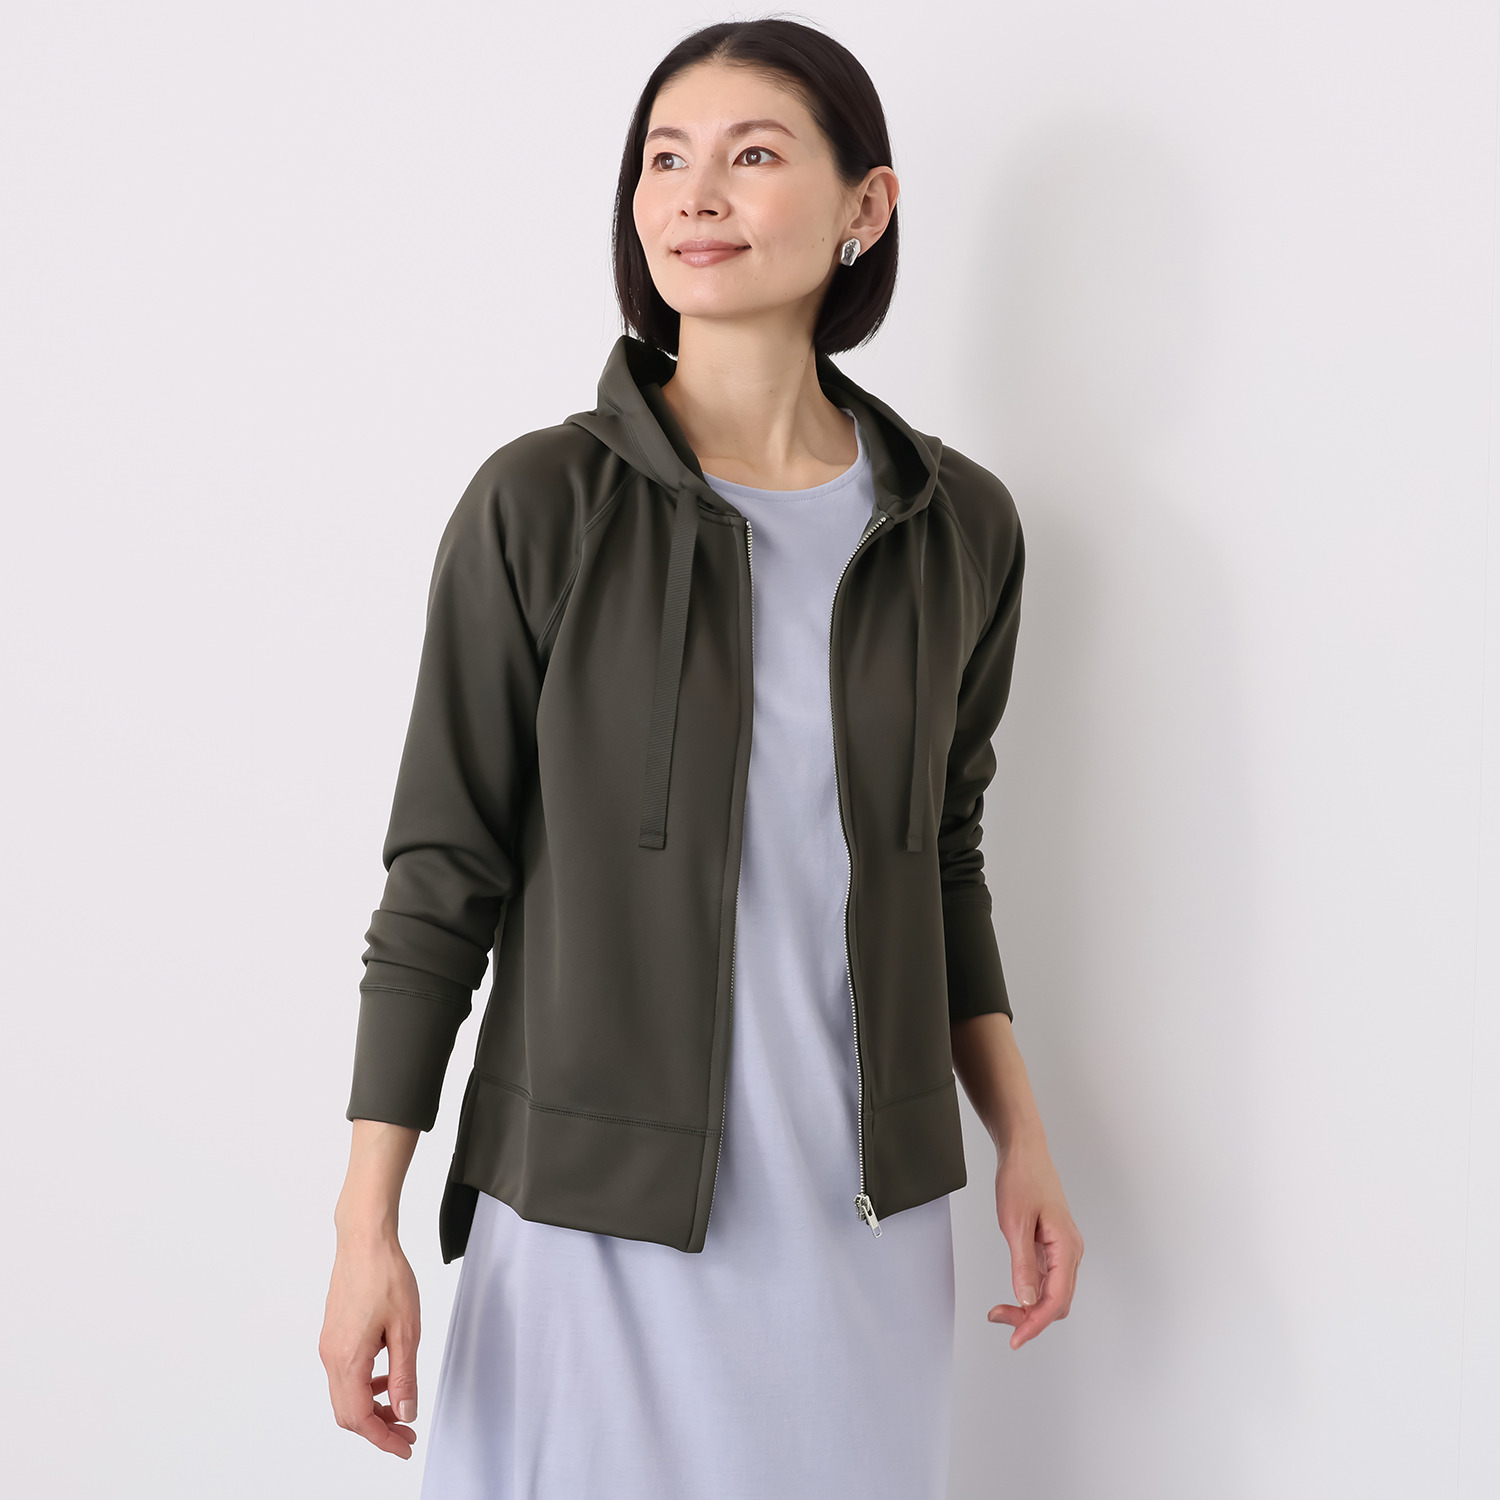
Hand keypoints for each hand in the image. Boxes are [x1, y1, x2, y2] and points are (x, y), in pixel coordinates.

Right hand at [319, 1228, 421, 1458]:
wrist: (364, 1240)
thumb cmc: (385, 1275)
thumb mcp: (406, 1329)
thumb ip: (405, 1376)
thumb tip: (405, 1413)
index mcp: (347, 1359)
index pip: (360, 1419)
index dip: (383, 1439)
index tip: (404, 1446)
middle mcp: (331, 1356)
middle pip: (348, 1413)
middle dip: (377, 1428)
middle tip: (406, 1432)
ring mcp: (329, 1345)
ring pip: (345, 1394)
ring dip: (372, 1408)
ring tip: (401, 1406)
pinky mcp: (333, 1334)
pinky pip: (345, 1374)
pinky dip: (365, 1386)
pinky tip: (388, 1374)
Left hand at [987, 1134, 1083, 1349]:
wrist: (1024, 1152)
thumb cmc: (1022, 1180)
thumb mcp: (1015, 1223)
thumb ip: (1023, 1264)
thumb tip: (1027, 1300)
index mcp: (1066, 1246)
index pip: (1057, 1298)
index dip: (1036, 1323)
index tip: (1015, 1338)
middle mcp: (1070, 1251)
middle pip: (1057, 1301)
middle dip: (1030, 1318)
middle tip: (998, 1318)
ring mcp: (1063, 1249)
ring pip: (1053, 1293)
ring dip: (1030, 1308)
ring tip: (1000, 1312)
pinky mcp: (1053, 1246)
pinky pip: (1047, 1279)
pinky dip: (1030, 1293)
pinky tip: (1014, 1295)